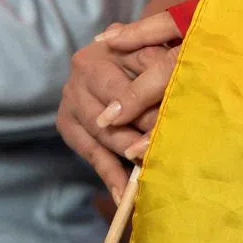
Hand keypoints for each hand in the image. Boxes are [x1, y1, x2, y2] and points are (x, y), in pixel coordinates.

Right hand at [56, 12, 180, 198]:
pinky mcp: (65, 120)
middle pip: (111, 114)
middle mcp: (83, 66)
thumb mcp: (164, 51)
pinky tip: (122, 196)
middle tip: (159, 161)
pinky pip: (88, 151)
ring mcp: (70, 94)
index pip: (130, 87)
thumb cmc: (155, 52)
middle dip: (137, 140)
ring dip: (123, 160)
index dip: (151, 113)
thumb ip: (165, 67)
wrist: (122, 56)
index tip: (170, 135)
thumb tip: (176, 89)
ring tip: (143, 184)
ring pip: (100, 134)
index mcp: (109, 46)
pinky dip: (108, 174)